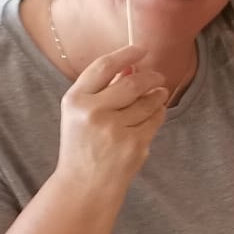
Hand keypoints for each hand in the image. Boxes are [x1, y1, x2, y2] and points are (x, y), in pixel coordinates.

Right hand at [54, 45, 170, 190]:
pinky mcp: (134, 144)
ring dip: (158, 95)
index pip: (103, 67)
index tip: (140, 49)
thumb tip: (131, 67)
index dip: (125, 55)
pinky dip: (158, 114)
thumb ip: (101, 90)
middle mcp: (93, 113)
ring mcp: (115, 129)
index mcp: (75, 101)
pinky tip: (156, 113)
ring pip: (148, 102)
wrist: (85, 184)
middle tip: (158, 75)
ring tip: (159, 94)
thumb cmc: (83, 145)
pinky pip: (154, 120)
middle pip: (132, 82)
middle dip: (150, 76)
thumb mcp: (79, 114)